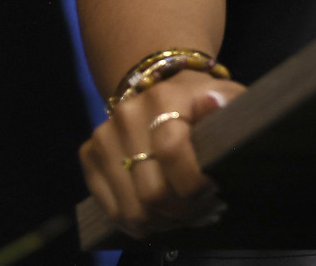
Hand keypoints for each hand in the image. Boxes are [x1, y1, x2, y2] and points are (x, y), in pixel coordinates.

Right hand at [78, 69, 246, 238]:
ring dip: (162, 222)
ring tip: (184, 215)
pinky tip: (160, 217)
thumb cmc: (201, 100)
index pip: (170, 150)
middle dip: (183, 210)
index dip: (193, 182)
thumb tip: (213, 102)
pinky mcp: (89, 154)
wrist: (159, 90)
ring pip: (131, 209)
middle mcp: (126, 115)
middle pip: (151, 191)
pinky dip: (138, 223)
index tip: (213, 189)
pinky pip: (111, 210)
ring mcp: (103, 136)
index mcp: (163, 98)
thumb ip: (226, 103)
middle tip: (203, 210)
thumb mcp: (225, 96)